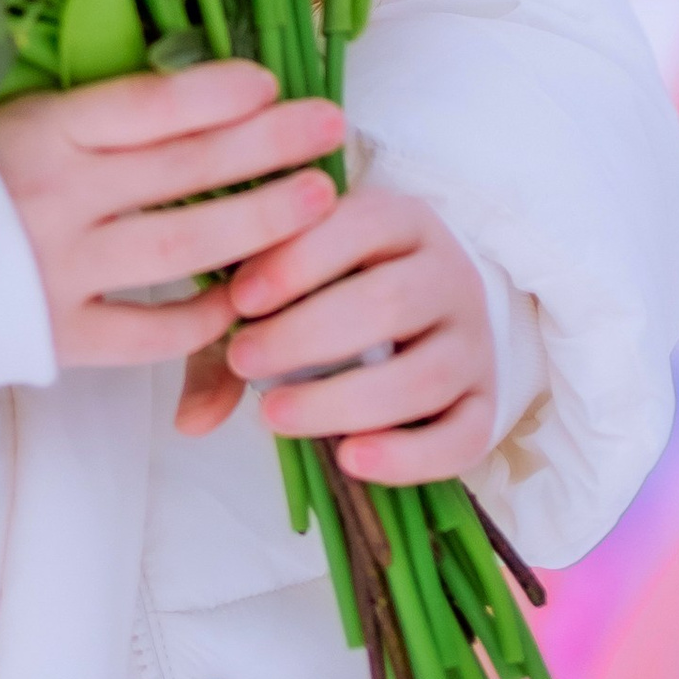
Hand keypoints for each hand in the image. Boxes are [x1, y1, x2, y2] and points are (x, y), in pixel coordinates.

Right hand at [0, 60, 344, 371]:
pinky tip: (244, 296)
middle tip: (326, 126)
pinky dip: (204, 313)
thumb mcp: (6, 124)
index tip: (268, 80)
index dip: (211, 92)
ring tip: (317, 199)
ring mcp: (60, 269)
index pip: (142, 105)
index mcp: (35, 130)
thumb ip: (86, 121)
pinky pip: (153, 329)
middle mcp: (55, 195)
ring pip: (183, 244)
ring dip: (259, 219)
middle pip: (182, 166)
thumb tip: (189, 98)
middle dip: (265, 144)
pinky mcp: (62, 335)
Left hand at [208, 183, 495, 482]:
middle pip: (390, 303)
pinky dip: (408, 456)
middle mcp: (449, 274)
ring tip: (275, 414)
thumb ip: (232, 332)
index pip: (357, 226)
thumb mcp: (290, 282)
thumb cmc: (334, 287)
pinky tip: (350, 459)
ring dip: (344, 400)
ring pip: (425, 376)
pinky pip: (462, 438)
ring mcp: (474, 343)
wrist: (429, 304)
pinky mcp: (488, 405)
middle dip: (308, 336)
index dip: (296, 261)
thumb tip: (189, 420)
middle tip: (244, 359)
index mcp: (400, 220)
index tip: (237, 299)